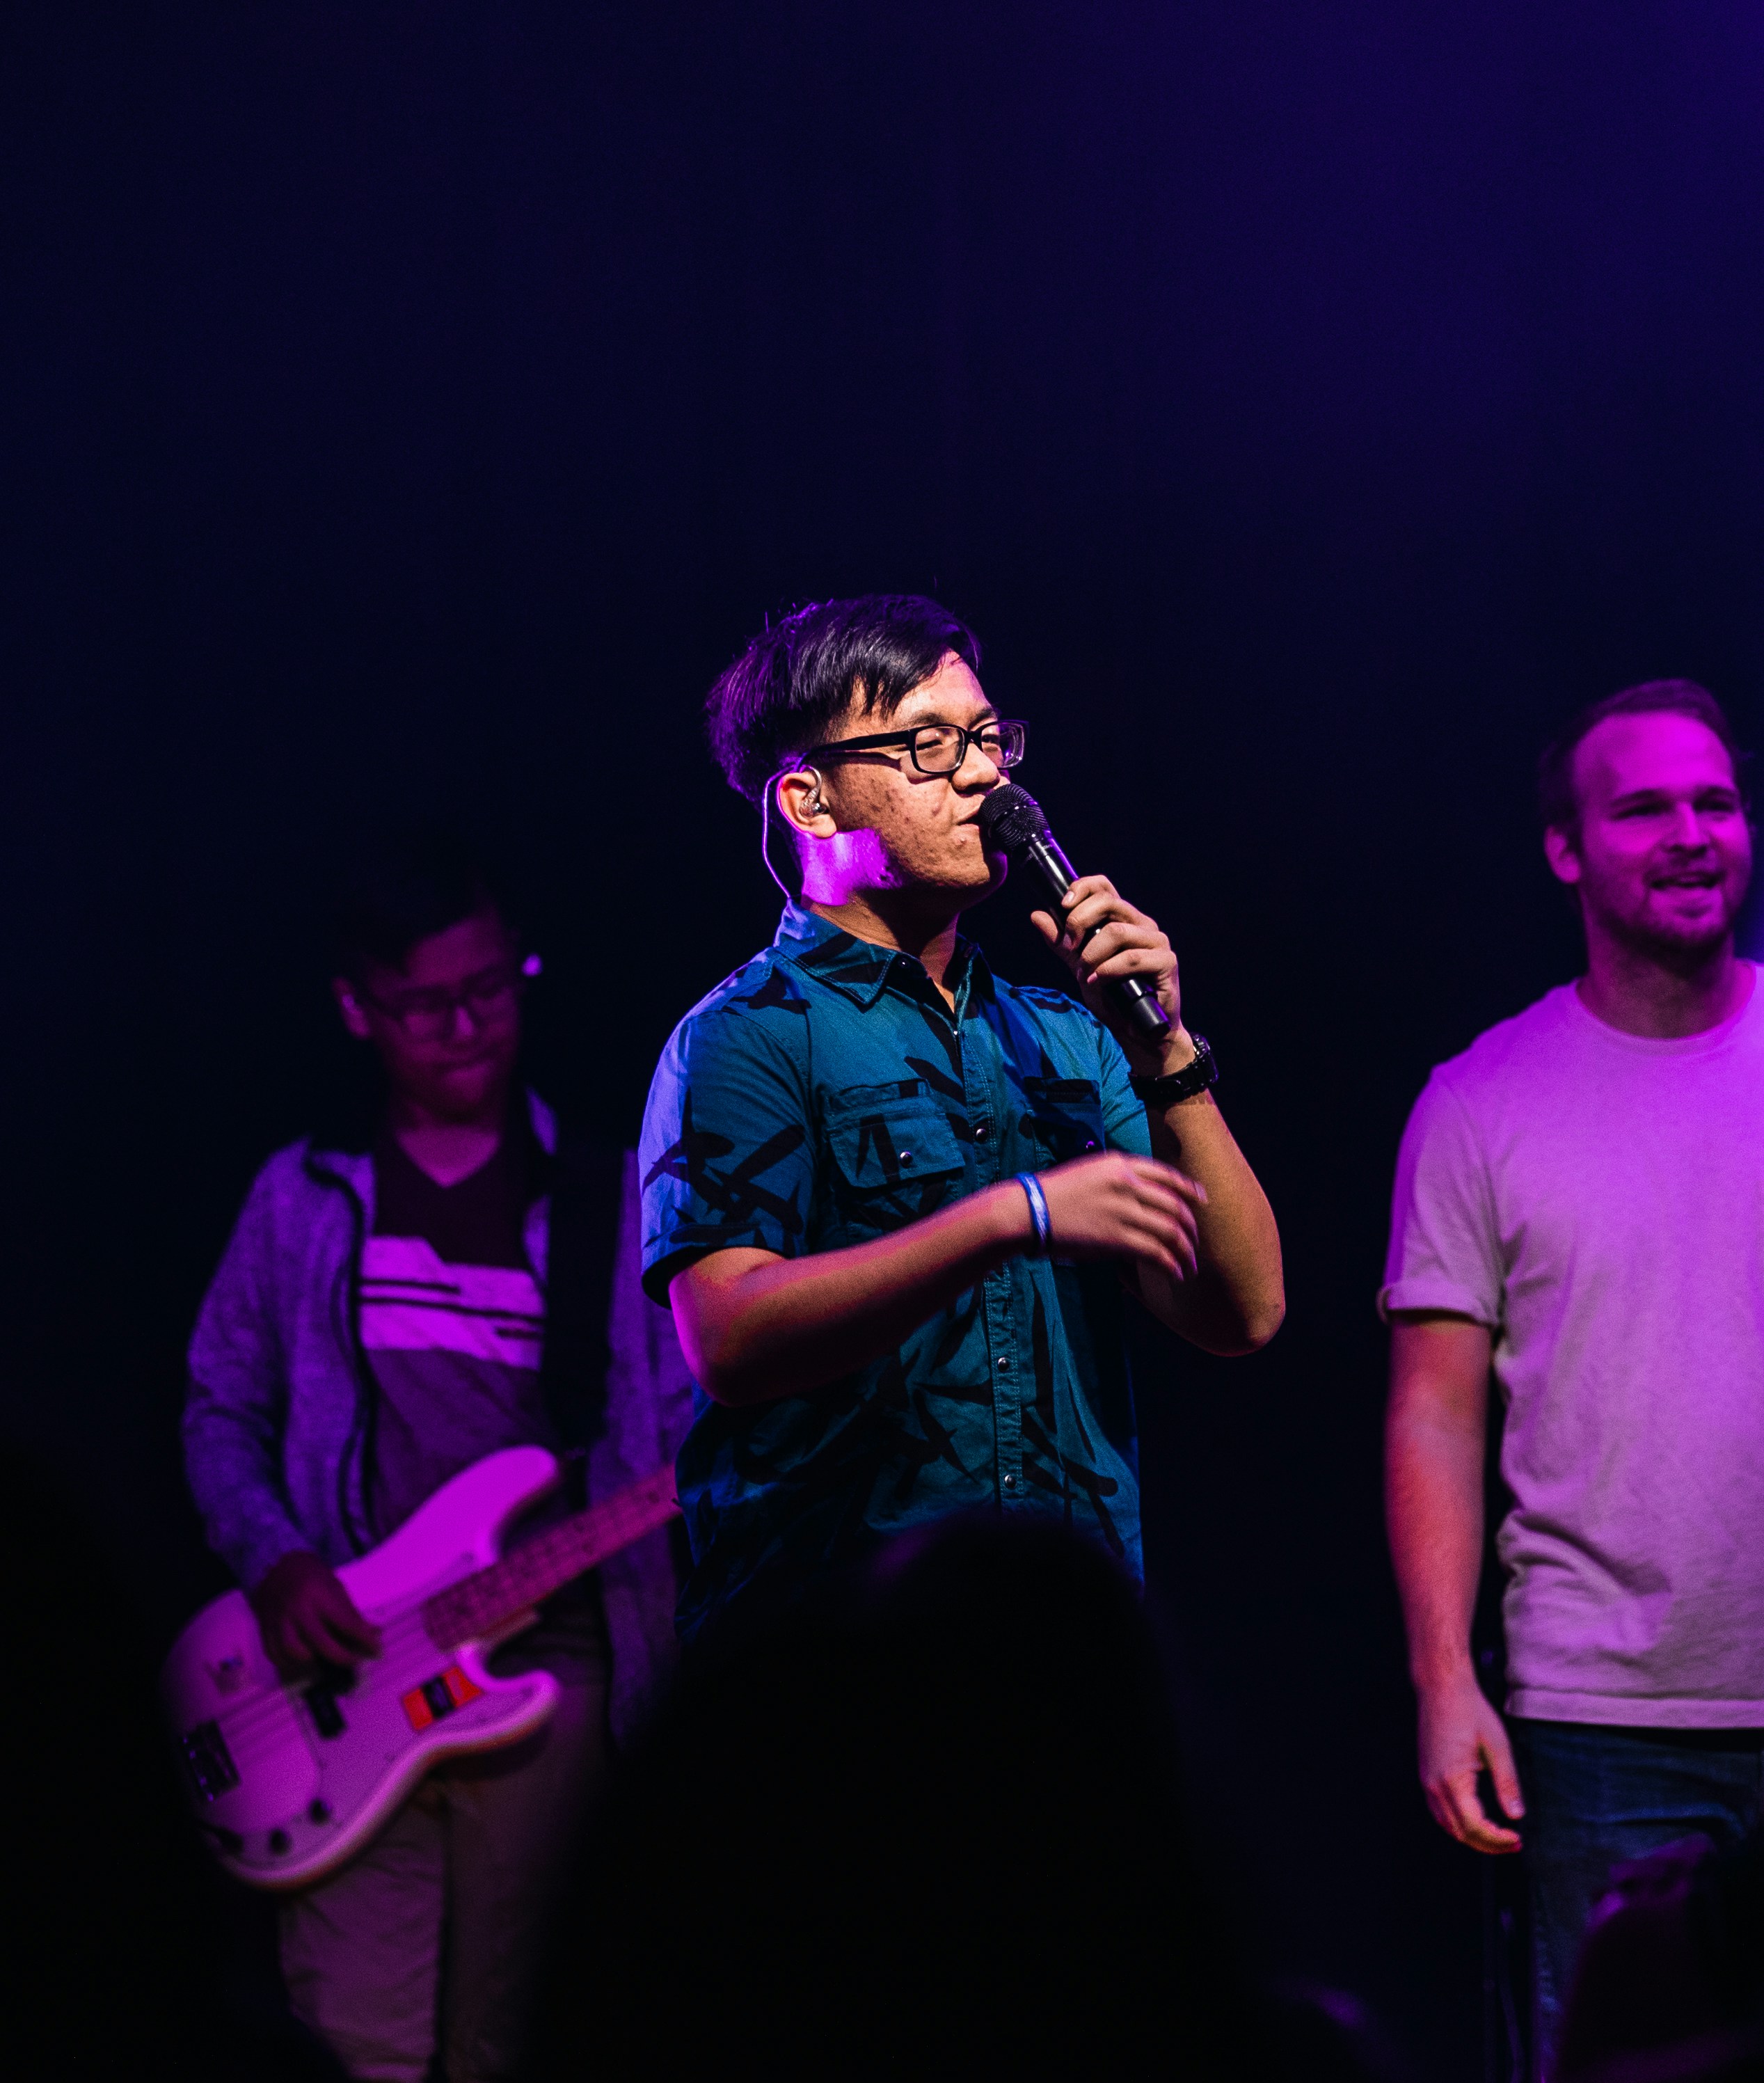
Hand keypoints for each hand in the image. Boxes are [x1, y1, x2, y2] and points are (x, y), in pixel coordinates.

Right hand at [250, 1550, 382, 1679]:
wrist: (277, 1566)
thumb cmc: (312, 1576)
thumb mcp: (336, 1587)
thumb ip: (351, 1613)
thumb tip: (373, 1634)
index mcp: (319, 1594)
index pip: (345, 1622)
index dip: (363, 1639)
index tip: (376, 1650)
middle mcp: (298, 1608)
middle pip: (319, 1641)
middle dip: (341, 1657)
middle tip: (355, 1661)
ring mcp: (278, 1619)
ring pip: (292, 1650)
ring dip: (310, 1661)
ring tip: (323, 1660)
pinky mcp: (265, 1627)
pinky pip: (273, 1652)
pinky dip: (287, 1662)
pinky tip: (301, 1662)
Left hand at [1029, 875, 1183, 1071]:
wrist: (1137, 1032)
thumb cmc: (1113, 998)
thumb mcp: (1080, 966)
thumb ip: (1061, 943)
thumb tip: (1037, 915)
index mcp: (1123, 919)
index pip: (1104, 886)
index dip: (1082, 887)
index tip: (1063, 905)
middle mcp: (1142, 924)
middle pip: (1108, 902)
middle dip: (1078, 922)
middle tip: (1070, 948)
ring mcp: (1157, 942)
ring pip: (1116, 931)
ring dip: (1092, 954)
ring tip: (1086, 974)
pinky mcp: (1167, 962)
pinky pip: (1132, 958)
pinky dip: (1109, 970)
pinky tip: (1098, 981)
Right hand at [1033, 1150, 1204, 1277]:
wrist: (1028, 1210)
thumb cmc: (1053, 1194)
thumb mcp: (1089, 1172)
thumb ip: (1118, 1180)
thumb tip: (1142, 1201)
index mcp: (1120, 1164)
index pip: (1167, 1176)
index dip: (1190, 1190)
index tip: (1201, 1202)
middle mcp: (1128, 1184)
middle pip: (1175, 1206)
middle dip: (1191, 1228)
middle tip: (1194, 1243)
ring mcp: (1124, 1210)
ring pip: (1171, 1231)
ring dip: (1185, 1251)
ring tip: (1189, 1265)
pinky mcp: (1117, 1238)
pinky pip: (1156, 1252)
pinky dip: (1171, 1264)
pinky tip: (1175, 1273)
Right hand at [1416, 1671, 1523, 1853]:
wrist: (1441, 1687)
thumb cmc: (1471, 1712)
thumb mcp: (1498, 1747)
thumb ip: (1507, 1783)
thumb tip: (1516, 1815)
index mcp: (1452, 1779)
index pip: (1474, 1826)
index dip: (1497, 1839)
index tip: (1517, 1838)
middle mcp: (1434, 1784)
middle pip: (1459, 1832)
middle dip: (1487, 1844)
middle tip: (1513, 1843)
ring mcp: (1426, 1780)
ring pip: (1447, 1825)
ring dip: (1472, 1836)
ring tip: (1497, 1837)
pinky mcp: (1426, 1773)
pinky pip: (1439, 1810)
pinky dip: (1458, 1823)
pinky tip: (1476, 1819)